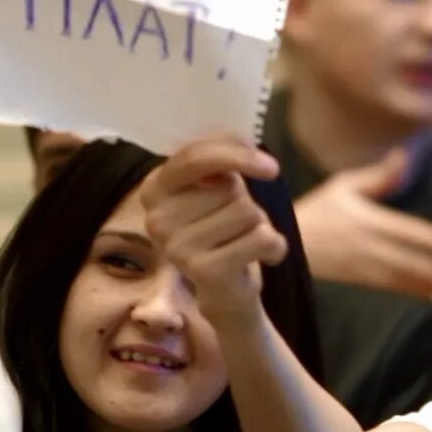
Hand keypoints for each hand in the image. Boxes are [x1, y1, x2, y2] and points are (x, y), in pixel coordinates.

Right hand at [142, 137, 287, 319]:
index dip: (236, 155)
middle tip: (234, 224)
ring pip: (247, 212)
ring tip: (243, 239)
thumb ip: (223, 154)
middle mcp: (157, 219)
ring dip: (260, 224)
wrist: (225, 288)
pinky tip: (260, 256)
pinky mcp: (203, 272)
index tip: (271, 167)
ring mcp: (176, 248)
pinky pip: (262, 238)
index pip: (194, 157)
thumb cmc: (223, 224)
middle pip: (230, 188)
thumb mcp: (219, 183)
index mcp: (155, 188)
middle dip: (247, 202)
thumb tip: (245, 144)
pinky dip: (275, 246)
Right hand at [292, 148, 431, 298]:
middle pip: (416, 261)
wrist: (287, 244)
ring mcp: (368, 269)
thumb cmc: (319, 210)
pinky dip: (424, 292)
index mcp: (368, 221)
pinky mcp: (365, 282)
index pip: (411, 233)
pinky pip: (400, 290)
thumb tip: (405, 155)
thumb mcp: (344, 186)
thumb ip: (378, 175)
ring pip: (411, 280)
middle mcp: (370, 247)